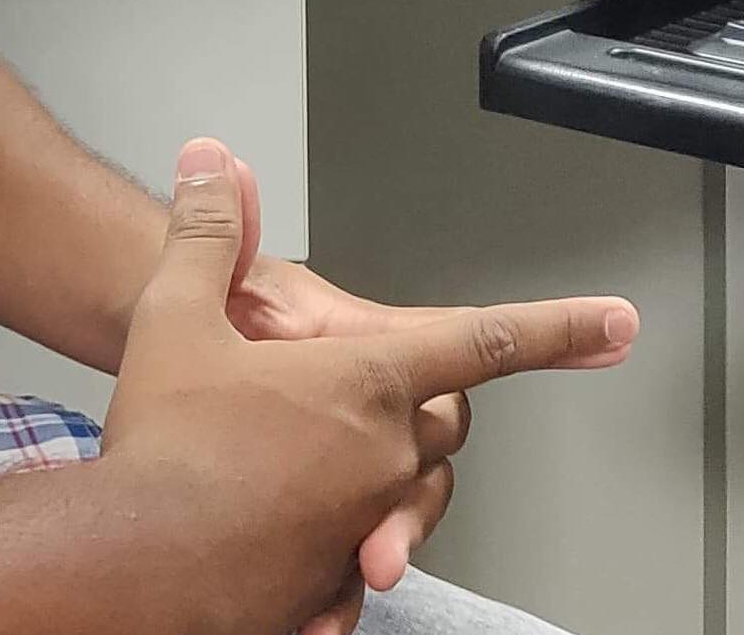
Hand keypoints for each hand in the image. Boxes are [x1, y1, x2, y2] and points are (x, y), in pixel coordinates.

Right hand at [100, 140, 637, 634]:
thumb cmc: (162, 444)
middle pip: (440, 423)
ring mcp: (361, 523)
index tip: (618, 325)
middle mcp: (381, 454)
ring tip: (301, 469)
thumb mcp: (176, 314)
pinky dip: (339, 551)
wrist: (125, 557)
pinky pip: (360, 557)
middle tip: (342, 393)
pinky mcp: (329, 581)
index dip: (559, 328)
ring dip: (375, 484)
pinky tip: (295, 551)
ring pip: (405, 493)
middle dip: (410, 405)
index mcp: (366, 382)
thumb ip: (208, 233)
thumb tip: (212, 162)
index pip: (483, 343)